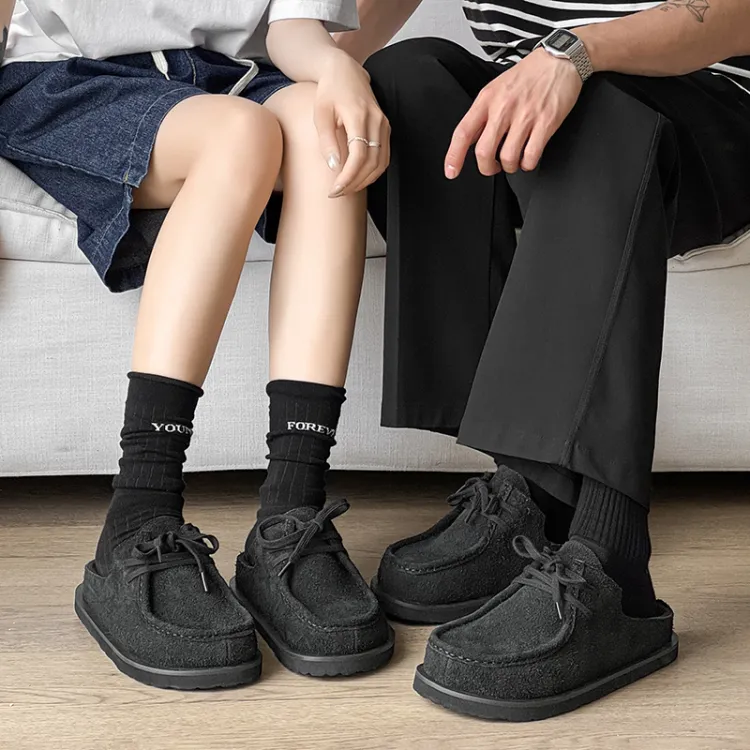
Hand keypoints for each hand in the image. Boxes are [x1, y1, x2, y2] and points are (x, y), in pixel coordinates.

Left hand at [314, 50, 390, 196]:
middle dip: (355, 183)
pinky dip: (373, 172)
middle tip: (337, 193)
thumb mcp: (321, 114)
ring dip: (365, 181)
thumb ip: (327, 140)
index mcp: (359, 116)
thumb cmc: (330, 92)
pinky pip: (384, 157)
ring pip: (381, 163)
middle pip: (372, 163)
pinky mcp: (386, 129)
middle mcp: (376, 121)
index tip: (334, 190)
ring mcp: (384, 125)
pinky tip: (359, 178)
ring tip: (346, 188)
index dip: (348, 177)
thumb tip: (334, 167)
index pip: (359, 155)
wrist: (345, 72)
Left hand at [445, 49, 582, 178]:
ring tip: (514, 159)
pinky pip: (531, 156)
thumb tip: (472, 141)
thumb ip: (483, 114)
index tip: (451, 172)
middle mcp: (503, 108)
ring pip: (508, 158)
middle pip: (484, 152)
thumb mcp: (496, 88)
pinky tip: (528, 157)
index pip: (463, 133)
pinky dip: (528, 164)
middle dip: (487, 168)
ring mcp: (525, 116)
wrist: (559, 59)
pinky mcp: (546, 123)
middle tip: (493, 166)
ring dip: (510, 166)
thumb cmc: (527, 76)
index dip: (454, 156)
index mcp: (487, 99)